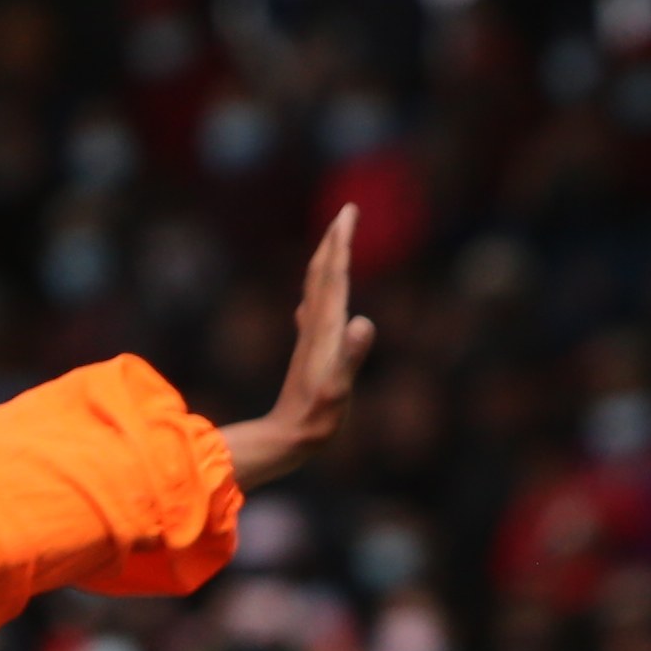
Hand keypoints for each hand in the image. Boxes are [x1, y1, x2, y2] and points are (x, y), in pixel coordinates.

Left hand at [217, 209, 373, 490]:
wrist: (286, 439)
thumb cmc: (317, 419)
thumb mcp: (338, 390)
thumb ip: (351, 356)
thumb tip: (364, 322)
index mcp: (326, 329)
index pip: (335, 275)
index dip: (341, 243)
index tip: (348, 212)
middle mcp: (315, 327)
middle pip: (323, 274)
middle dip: (334, 241)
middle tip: (346, 212)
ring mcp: (309, 339)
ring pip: (317, 290)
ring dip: (327, 262)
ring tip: (335, 244)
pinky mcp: (307, 354)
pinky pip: (315, 311)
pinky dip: (320, 293)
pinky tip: (314, 299)